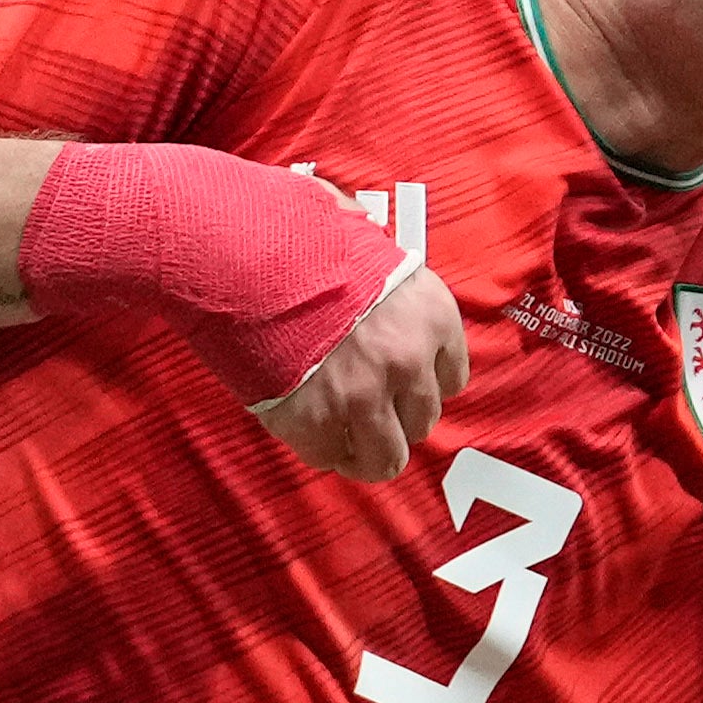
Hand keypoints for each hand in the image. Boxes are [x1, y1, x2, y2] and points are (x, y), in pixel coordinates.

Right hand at [245, 256, 470, 482]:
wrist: (250, 255)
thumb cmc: (302, 244)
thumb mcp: (369, 247)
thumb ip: (381, 284)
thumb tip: (372, 277)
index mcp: (430, 315)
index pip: (452, 377)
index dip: (420, 383)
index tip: (403, 383)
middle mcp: (408, 360)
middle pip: (422, 419)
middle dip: (395, 418)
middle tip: (369, 410)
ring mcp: (364, 395)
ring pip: (386, 457)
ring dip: (366, 451)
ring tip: (344, 438)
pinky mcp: (316, 420)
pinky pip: (327, 456)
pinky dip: (318, 448)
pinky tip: (307, 430)